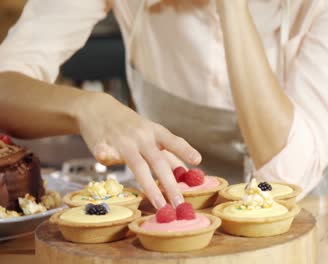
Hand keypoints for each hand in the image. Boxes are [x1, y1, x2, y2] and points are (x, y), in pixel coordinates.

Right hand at [74, 92, 200, 207]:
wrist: (98, 107)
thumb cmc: (130, 126)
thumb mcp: (151, 134)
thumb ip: (167, 154)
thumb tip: (187, 172)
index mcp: (155, 132)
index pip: (173, 141)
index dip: (185, 151)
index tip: (198, 160)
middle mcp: (141, 136)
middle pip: (158, 160)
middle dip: (170, 183)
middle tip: (179, 202)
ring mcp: (122, 140)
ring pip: (137, 165)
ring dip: (149, 186)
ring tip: (159, 203)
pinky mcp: (102, 143)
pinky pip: (104, 151)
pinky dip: (105, 154)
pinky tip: (102, 156)